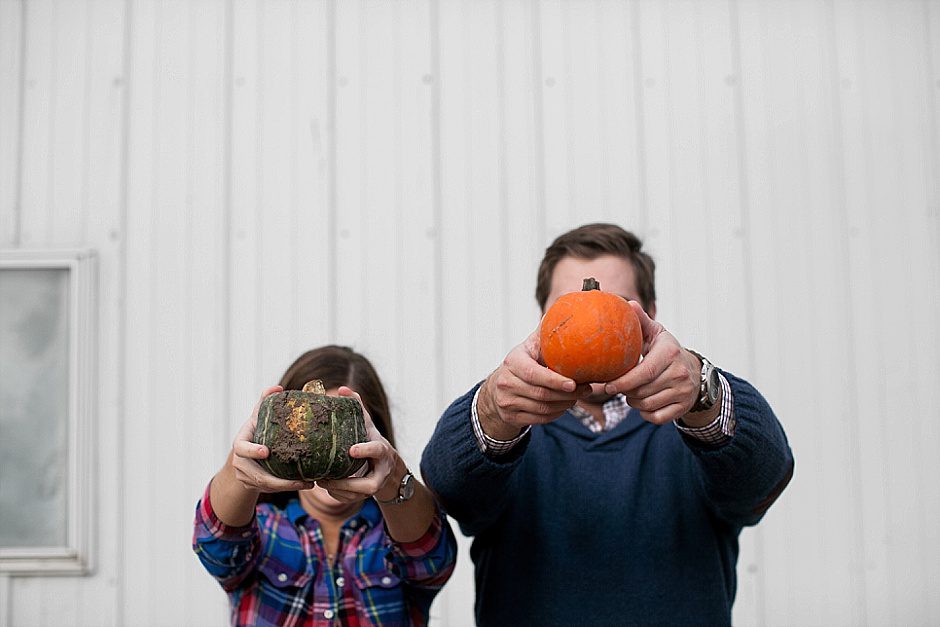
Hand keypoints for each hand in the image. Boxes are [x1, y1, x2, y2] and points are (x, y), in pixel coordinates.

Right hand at [229, 386, 316, 493]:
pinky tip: (306, 484)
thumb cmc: (255, 431)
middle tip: (300, 478)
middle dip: (279, 479)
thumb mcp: (257, 417)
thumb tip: (277, 388)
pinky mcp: (256, 487)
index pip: (241, 448)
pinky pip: (272, 489)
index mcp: (240, 444)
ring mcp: (247, 477)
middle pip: (257, 475)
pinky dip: (288, 487)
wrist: (244, 456)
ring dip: (288, 486)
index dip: (252, 450)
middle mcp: (241, 463)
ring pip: (267, 485)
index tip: (266, 451)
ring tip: (308, 483)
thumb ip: (265, 402)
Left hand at [316, 387, 401, 502]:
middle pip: (367, 484)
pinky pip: (348, 499)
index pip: (377, 451)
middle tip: (325, 476)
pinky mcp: (364, 497)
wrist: (388, 469)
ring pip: (355, 495)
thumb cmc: (373, 442)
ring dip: (336, 490)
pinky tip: (321, 485)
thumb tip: (342, 389)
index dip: (365, 450)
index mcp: (382, 452)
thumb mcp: (368, 426)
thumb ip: (357, 408)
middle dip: (346, 482)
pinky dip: (334, 494)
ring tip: (318, 480)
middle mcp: (380, 473)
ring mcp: (373, 488)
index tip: (351, 450)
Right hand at [476, 328, 589, 438]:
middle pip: (542, 394)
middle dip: (568, 394)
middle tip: (587, 389)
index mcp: (513, 362)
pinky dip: (556, 414)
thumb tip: (563, 309)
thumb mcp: (529, 347)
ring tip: (578, 396)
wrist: (497, 388)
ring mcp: (507, 402)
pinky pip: (540, 419)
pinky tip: (565, 406)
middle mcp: (506, 382)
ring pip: (543, 409)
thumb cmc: (523, 363)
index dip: (554, 380)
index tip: (573, 383)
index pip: (533, 374)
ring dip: (565, 404)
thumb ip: (545, 333)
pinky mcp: (511, 417)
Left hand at [603, 301, 700, 424]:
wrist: (694, 370)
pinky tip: (643, 404)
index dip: (623, 382)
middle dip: (625, 391)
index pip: (643, 373)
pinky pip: (657, 418)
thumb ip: (641, 321)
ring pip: (647, 405)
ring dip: (633, 402)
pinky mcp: (683, 407)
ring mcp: (684, 392)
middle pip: (642, 391)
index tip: (607, 385)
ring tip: (630, 393)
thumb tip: (629, 305)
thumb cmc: (667, 350)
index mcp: (670, 353)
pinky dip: (646, 414)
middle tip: (618, 387)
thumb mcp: (656, 333)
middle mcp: (680, 373)